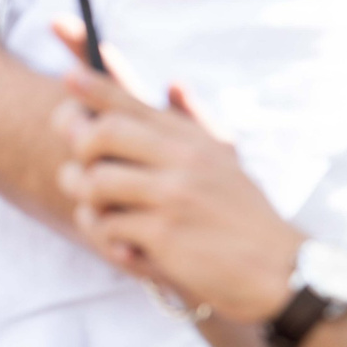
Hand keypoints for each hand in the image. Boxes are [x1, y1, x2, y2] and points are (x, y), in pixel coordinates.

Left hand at [52, 49, 301, 323]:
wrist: (282, 274)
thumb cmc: (243, 217)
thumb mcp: (226, 163)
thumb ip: (193, 123)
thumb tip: (173, 83)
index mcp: (191, 139)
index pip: (130, 99)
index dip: (92, 81)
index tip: (64, 71)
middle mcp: (182, 159)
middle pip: (98, 133)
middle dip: (76, 147)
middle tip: (81, 164)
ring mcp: (172, 195)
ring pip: (92, 181)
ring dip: (87, 200)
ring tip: (106, 213)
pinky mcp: (165, 233)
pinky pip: (104, 225)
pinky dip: (107, 238)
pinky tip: (130, 248)